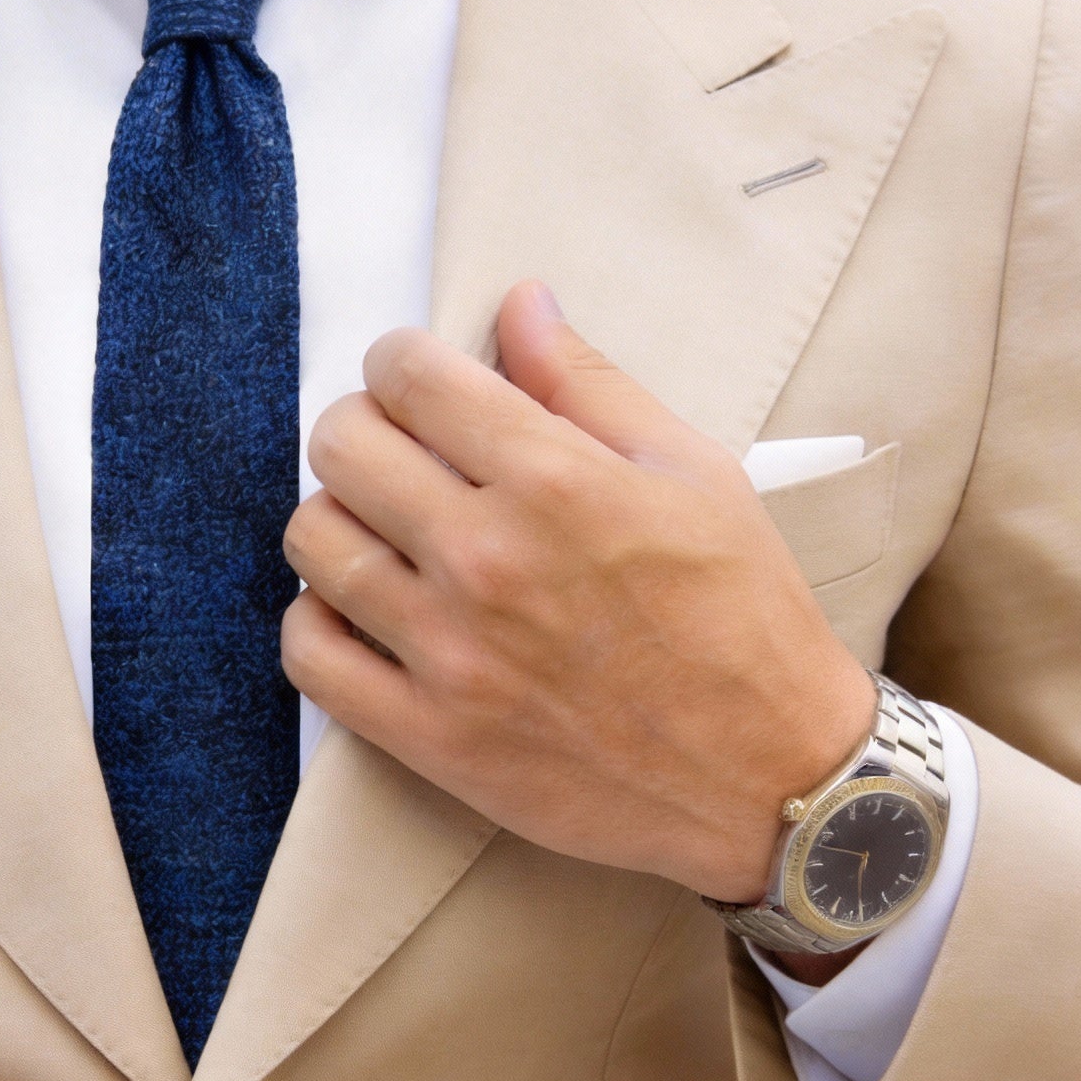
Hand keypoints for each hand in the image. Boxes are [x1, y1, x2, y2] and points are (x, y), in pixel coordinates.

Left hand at [281, 281, 877, 901]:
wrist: (771, 778)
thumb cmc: (743, 617)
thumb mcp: (694, 473)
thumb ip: (589, 384)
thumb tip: (519, 303)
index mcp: (554, 481)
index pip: (409, 377)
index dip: (401, 362)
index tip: (417, 382)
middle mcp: (487, 559)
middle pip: (342, 447)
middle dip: (363, 428)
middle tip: (400, 452)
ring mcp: (449, 653)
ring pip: (313, 542)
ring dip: (338, 520)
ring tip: (384, 533)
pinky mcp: (429, 736)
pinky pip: (309, 655)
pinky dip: (319, 621)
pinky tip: (364, 611)